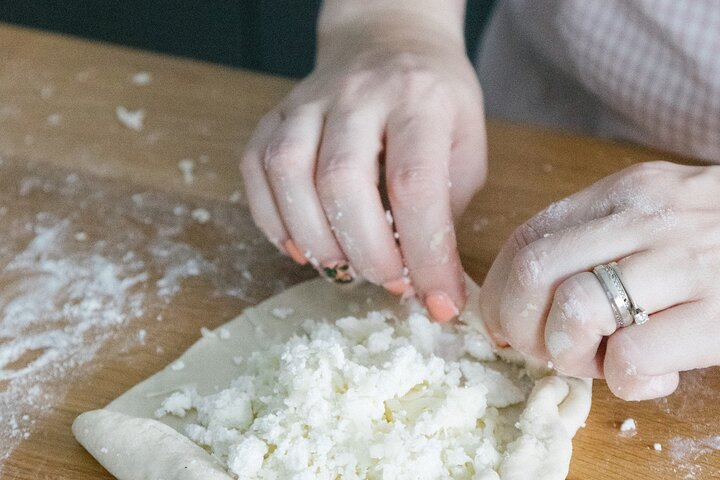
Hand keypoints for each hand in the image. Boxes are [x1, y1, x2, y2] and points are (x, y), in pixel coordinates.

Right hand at [241, 7, 486, 320]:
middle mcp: (357, 94)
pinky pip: (255, 169)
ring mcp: (307, 101)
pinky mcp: (274, 115)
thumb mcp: (464, 147)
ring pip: (288, 173)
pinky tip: (302, 244)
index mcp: (418, 99)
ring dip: (315, 240)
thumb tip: (420, 277)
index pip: (415, 184)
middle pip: (342, 180)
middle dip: (366, 252)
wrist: (386, 41)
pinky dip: (272, 220)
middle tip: (389, 282)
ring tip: (345, 267)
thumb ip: (444, 207)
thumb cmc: (433, 103)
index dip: (424, 254)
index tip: (439, 302)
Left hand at [479, 161, 719, 399]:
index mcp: (622, 194)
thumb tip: (515, 302)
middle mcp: (647, 218)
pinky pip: (633, 357)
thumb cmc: (718, 238)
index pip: (525, 239)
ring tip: (599, 359)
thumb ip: (592, 244)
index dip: (498, 293)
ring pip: (575, 310)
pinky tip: (648, 373)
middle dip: (519, 325)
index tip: (505, 325)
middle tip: (543, 349)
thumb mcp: (654, 216)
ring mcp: (688, 262)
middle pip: (533, 272)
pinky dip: (624, 379)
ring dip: (569, 352)